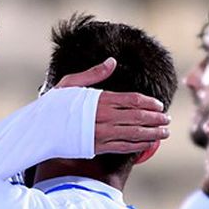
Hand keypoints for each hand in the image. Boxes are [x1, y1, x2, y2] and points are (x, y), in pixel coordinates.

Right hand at [56, 58, 170, 154]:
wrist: (40, 128)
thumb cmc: (54, 104)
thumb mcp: (72, 82)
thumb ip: (94, 73)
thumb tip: (112, 62)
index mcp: (100, 99)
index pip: (132, 100)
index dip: (149, 103)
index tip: (160, 106)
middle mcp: (104, 116)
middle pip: (138, 116)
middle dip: (156, 119)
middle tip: (168, 120)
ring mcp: (102, 133)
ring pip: (135, 133)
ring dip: (152, 133)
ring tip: (165, 133)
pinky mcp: (98, 147)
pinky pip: (124, 146)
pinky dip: (139, 146)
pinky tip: (149, 144)